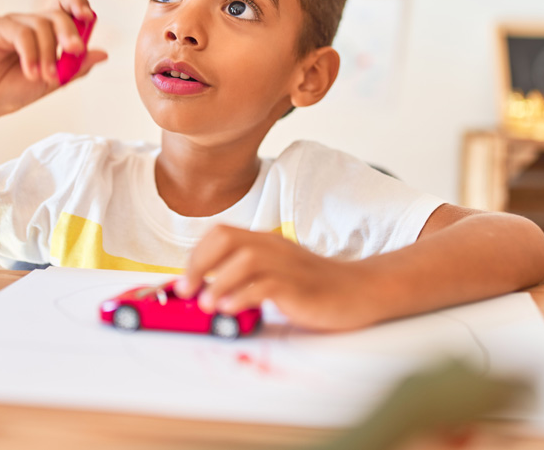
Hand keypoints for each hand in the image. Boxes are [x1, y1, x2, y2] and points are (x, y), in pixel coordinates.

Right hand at [0, 0, 107, 121]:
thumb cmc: (13, 90)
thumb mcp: (53, 81)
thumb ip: (75, 67)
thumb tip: (102, 54)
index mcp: (47, 33)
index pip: (66, 8)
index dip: (80, 5)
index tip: (90, 17)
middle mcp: (32, 24)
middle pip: (58, 13)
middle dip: (70, 32)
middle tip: (74, 51)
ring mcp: (14, 23)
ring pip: (42, 25)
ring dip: (48, 54)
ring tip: (44, 77)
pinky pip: (22, 33)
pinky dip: (31, 54)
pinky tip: (30, 72)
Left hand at [175, 225, 382, 331]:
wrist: (359, 290)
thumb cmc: (314, 287)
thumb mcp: (276, 273)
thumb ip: (246, 276)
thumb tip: (206, 292)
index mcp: (265, 241)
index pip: (221, 234)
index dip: (196, 254)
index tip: (184, 280)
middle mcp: (273, 247)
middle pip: (226, 239)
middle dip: (198, 264)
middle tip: (187, 291)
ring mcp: (287, 265)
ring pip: (243, 260)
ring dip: (218, 282)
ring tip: (208, 305)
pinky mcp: (299, 286)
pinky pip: (266, 285)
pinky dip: (244, 296)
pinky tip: (233, 309)